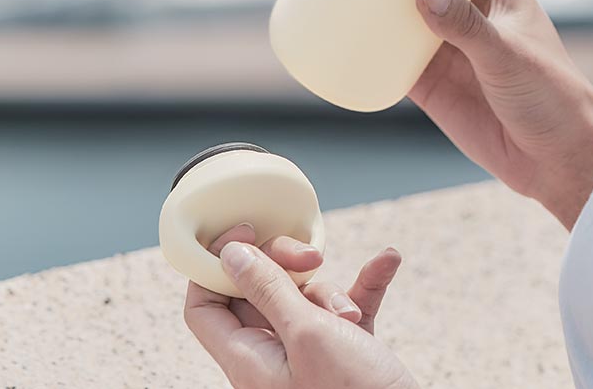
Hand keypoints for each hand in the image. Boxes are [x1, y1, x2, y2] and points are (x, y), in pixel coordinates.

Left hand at [184, 223, 416, 388]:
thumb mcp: (307, 334)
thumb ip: (267, 290)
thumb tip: (230, 254)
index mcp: (248, 360)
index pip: (205, 306)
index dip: (217, 265)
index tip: (246, 232)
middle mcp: (272, 357)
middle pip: (259, 291)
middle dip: (288, 268)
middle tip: (310, 260)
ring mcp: (309, 354)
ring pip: (306, 296)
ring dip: (334, 291)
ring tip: (352, 314)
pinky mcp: (346, 351)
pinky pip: (348, 305)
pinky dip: (366, 285)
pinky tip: (387, 261)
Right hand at [288, 0, 592, 230]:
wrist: (556, 158)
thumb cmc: (552, 93)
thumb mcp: (509, 52)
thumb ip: (467, 26)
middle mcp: (460, 2)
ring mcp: (438, 40)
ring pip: (384, 1)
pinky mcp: (423, 78)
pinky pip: (380, 49)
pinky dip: (352, 36)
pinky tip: (319, 21)